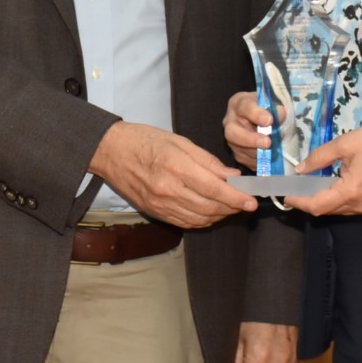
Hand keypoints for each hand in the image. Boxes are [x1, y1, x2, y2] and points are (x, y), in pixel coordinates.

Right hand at [88, 122, 255, 227]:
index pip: (214, 189)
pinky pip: (186, 222)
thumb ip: (207, 161)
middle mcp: (168, 189)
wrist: (110, 152)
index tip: (251, 201)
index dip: (236, 198)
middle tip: (244, 202)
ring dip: (219, 215)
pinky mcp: (155, 212)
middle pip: (210, 207)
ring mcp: (161, 204)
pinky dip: (203, 220)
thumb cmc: (144, 140)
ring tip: (230, 206)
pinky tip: (210, 212)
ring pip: (200, 218)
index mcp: (176, 167)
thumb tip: (231, 176)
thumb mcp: (179, 141)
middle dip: (232, 207)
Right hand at [222, 92, 278, 166]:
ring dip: (259, 153)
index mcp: (238, 104)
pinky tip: (270, 159)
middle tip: (267, 142)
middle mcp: (230, 122)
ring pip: (240, 150)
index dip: (256, 114)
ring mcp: (232, 140)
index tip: (269, 120)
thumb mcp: (272, 104)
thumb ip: (275, 108)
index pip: (244, 107)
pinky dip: (260, 162)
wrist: (263, 121)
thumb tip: (280, 114)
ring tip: (274, 151)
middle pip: (232, 133)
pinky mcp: (238, 154)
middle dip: (250, 139)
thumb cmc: (266, 110)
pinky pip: (247, 161)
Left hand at [284, 124, 361, 215]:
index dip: (300, 203)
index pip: (318, 206)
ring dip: (325, 201)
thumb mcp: (344, 144)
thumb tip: (300, 169)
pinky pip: (353, 208)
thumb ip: (319, 158)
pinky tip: (335, 187)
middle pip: (328, 210)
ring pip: (340, 211)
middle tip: (298, 189)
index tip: (287, 197)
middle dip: (310, 201)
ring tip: (314, 186)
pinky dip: (340, 200)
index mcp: (352, 191)